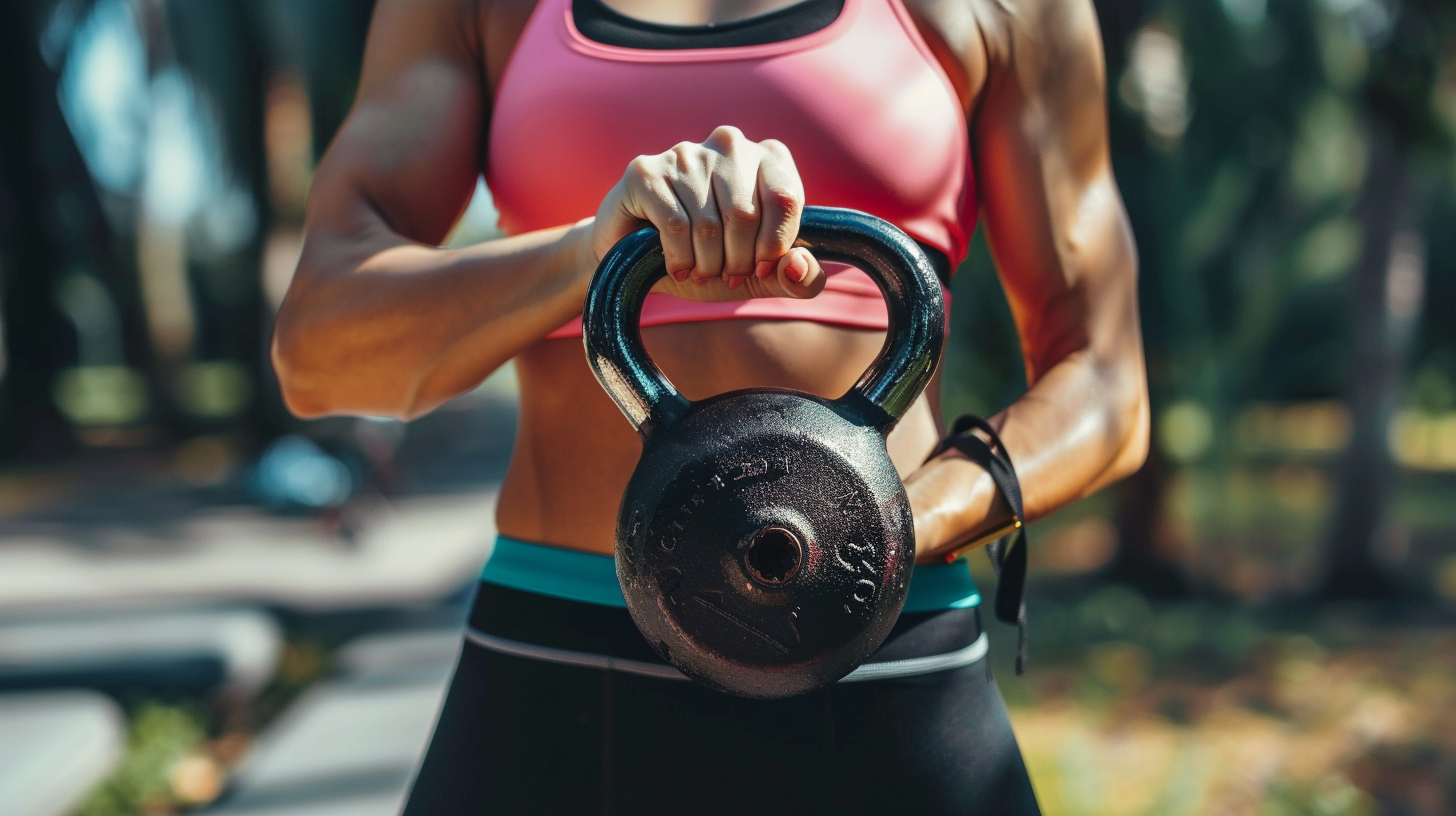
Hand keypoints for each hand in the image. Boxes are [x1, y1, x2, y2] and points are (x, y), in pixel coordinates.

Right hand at [589, 126, 824, 301]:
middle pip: (745, 214)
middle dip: (737, 261)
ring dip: (706, 265)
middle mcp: (729, 143)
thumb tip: (799, 266)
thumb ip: (800, 278)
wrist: (640, 260)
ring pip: (709, 224)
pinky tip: (676, 266)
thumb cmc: (712, 259)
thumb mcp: (763, 276)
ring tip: (699, 271)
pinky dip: (679, 259)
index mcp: (769, 157)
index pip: (785, 199)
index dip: (773, 246)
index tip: (758, 268)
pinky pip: (675, 226)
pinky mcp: (646, 171)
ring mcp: (685, 153)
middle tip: (724, 275)